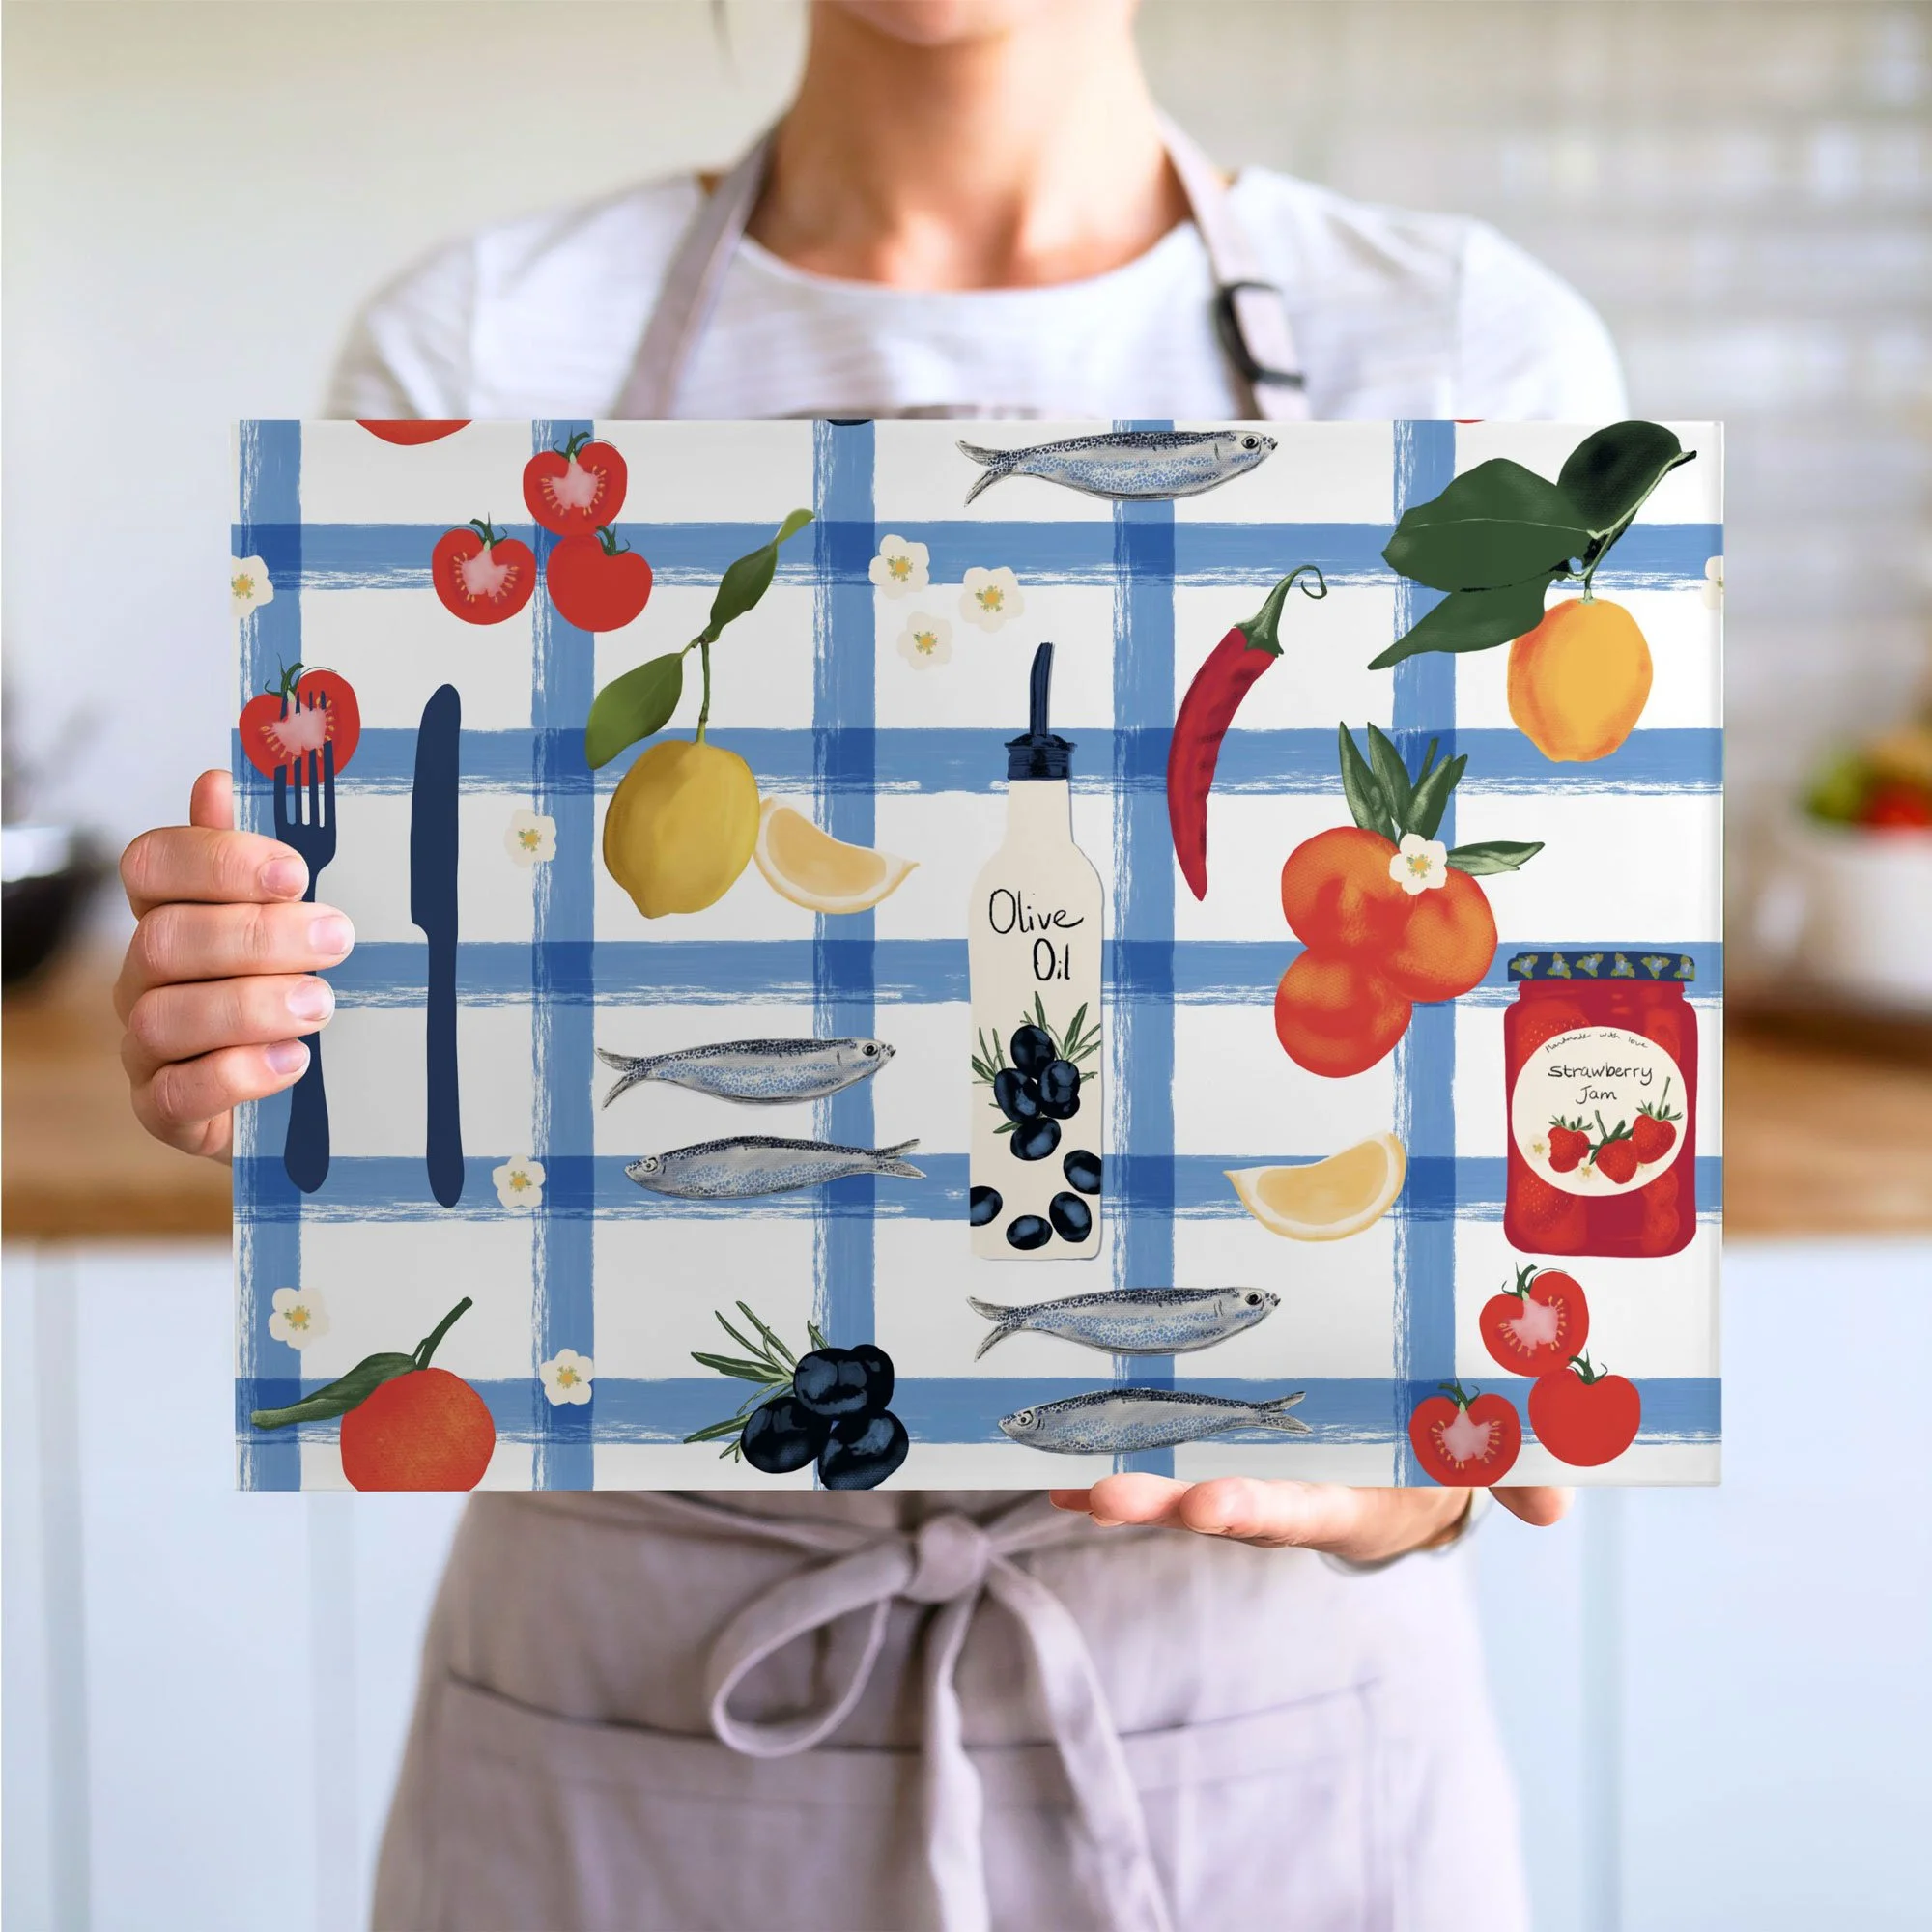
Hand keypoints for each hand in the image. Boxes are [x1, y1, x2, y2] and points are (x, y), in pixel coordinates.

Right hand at [115, 769, 353, 1160]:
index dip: (216, 861)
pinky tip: (294, 1061)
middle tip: (338, 937)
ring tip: (321, 1005)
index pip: (152, 864)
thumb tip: (220, 777)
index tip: (295, 870)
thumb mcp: (295, 920)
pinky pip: (175, 1094)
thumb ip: (258, 860)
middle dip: (256, 935)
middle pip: (165, 938)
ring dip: (250, 1006)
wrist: (300, 1097)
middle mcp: (144, 976)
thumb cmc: (293, 988)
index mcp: (170, 912)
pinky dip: (237, 1074)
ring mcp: (147, 1046)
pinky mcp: (164, 1110)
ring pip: (164, 1016)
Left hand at [1049, 1476, 1570, 1563]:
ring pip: (1180, 1481)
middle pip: (1220, 1502)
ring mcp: (1251, 1474)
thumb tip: (1553, 1507)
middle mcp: (1290, 1493)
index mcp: (1353, 1498)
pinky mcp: (1222, 1451)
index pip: (1301, 1507)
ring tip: (1062, 1477)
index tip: (1209, 1508)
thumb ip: (1519, 1472)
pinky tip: (1050, 1462)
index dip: (1255, 1510)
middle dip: (1162, 1502)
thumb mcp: (1495, 1453)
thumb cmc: (1455, 1444)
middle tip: (1102, 1496)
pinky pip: (1162, 1455)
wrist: (1417, 1446)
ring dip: (1123, 1482)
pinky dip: (1112, 1460)